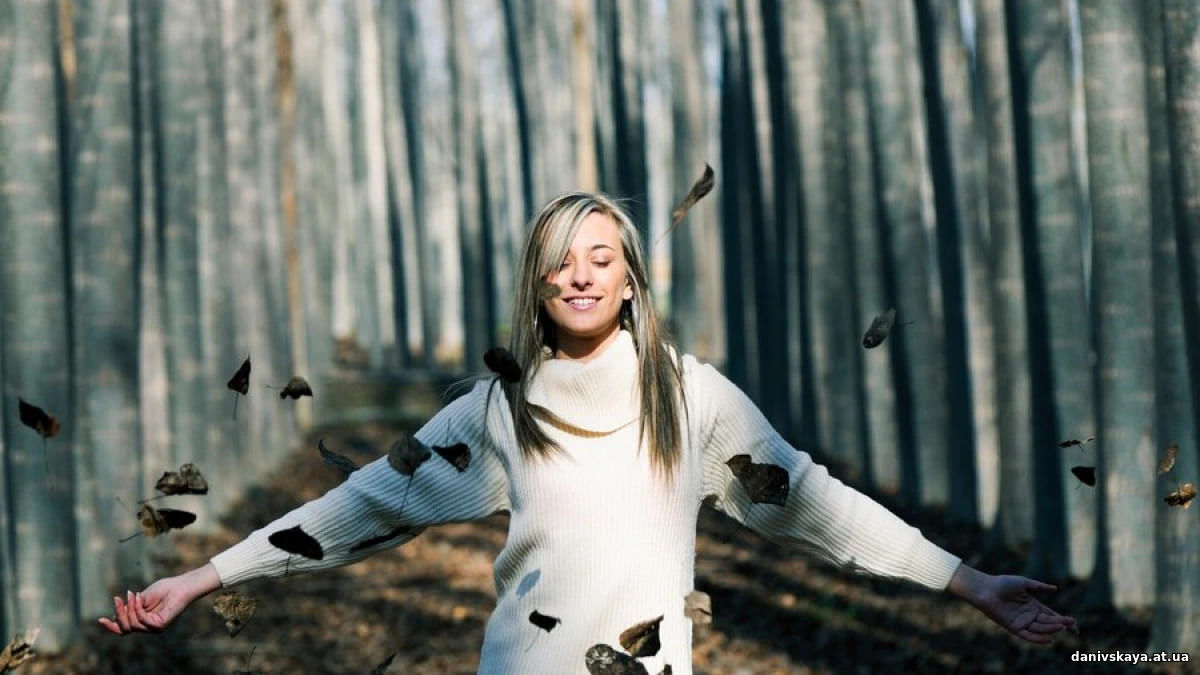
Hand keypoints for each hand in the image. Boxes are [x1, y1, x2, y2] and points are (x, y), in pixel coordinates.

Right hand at [98, 563, 221, 635]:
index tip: (100, 620)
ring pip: (132, 625)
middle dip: (118, 613)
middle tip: (118, 598)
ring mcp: (154, 628)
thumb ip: (129, 608)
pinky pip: (142, 620)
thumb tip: (115, 615)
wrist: (181, 586)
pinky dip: (138, 608)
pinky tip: (140, 597)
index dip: (111, 626)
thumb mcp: (141, 598)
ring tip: (133, 594)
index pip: (123, 629)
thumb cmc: (164, 589)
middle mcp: (147, 627)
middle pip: (124, 628)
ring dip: (129, 608)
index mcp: (142, 621)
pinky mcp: (160, 625)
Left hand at [948, 563, 1078, 643]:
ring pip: (1040, 628)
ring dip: (1052, 629)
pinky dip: (1038, 638)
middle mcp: (1029, 615)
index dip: (1063, 620)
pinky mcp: (1013, 627)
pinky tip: (1050, 639)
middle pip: (1048, 622)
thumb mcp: (1024, 583)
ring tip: (1062, 627)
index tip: (1075, 624)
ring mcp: (1022, 622)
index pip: (1052, 615)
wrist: (986, 588)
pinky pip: (1028, 635)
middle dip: (1061, 624)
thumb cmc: (1003, 583)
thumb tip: (1055, 589)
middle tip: (1072, 625)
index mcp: (1033, 605)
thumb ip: (1039, 587)